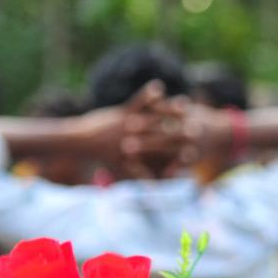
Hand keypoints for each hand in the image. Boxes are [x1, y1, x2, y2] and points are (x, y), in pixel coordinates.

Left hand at [72, 81, 193, 178]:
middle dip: (181, 130)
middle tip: (198, 127)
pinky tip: (159, 87)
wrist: (78, 143)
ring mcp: (128, 127)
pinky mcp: (121, 114)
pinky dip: (148, 95)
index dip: (180, 154)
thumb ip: (140, 179)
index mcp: (137, 157)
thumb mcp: (122, 172)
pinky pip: (138, 103)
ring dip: (169, 110)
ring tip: (185, 104)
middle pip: (162, 136)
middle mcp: (135, 142)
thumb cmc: (102, 158)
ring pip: (153, 118)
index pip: (163, 157)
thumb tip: (156, 190)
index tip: (195, 152)